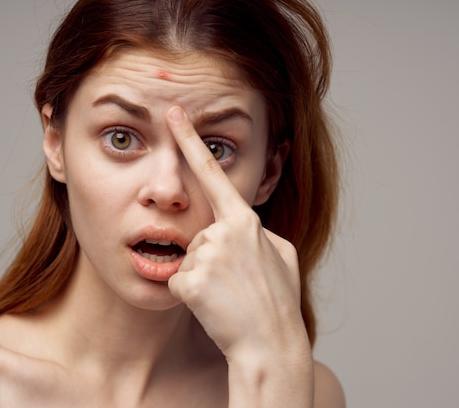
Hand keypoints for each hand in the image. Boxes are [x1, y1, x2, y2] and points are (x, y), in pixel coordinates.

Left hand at [166, 106, 307, 360]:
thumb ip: (260, 233)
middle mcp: (225, 231)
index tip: (174, 114)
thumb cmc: (279, 302)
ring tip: (227, 297)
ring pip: (188, 259)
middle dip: (209, 259)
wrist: (272, 344)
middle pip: (198, 236)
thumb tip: (247, 227)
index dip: (191, 142)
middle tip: (235, 285)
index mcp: (246, 221)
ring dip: (201, 278)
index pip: (214, 174)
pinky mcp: (190, 281)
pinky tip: (212, 307)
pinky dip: (190, 297)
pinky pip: (177, 282)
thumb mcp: (283, 257)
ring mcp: (207, 255)